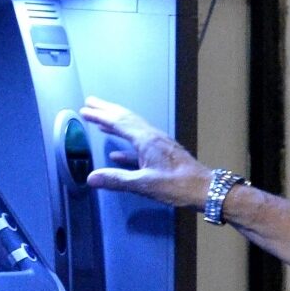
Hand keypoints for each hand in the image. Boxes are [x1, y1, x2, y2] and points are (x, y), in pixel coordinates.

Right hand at [80, 97, 210, 208]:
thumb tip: (92, 177)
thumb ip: (117, 180)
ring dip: (115, 121)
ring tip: (101, 120)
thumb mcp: (144, 184)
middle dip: (107, 110)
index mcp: (146, 140)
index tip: (85, 109)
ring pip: (132, 127)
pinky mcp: (162, 153)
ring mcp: (157, 143)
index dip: (100, 115)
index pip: (119, 122)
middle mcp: (151, 136)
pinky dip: (125, 143)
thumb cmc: (177, 186)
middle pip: (125, 118)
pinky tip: (117, 153)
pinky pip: (138, 143)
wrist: (204, 189)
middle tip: (91, 102)